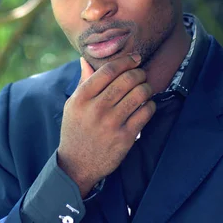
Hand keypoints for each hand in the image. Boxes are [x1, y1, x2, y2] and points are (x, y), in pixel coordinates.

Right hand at [57, 53, 155, 196]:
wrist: (77, 165)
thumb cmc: (75, 130)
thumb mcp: (72, 105)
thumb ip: (82, 82)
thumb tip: (85, 59)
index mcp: (82, 97)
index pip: (108, 70)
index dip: (125, 60)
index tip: (134, 58)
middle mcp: (96, 109)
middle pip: (126, 79)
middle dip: (139, 73)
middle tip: (141, 74)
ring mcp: (112, 123)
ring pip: (139, 94)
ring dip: (146, 87)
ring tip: (145, 88)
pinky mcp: (125, 137)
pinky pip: (146, 112)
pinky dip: (150, 105)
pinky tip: (146, 105)